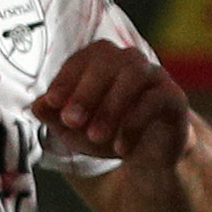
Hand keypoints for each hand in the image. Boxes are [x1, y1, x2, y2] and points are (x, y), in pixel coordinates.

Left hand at [38, 35, 196, 171]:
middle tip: (71, 121)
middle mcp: (129, 60)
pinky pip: (155, 101)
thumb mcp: (75, 130)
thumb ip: (55, 117)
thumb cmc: (107, 132)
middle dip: (85, 91)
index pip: (82, 58)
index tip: (51, 103)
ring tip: (95, 137)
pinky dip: (134, 124)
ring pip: (133, 75)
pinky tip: (120, 149)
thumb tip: (38, 106)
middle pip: (108, 60)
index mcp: (102, 61)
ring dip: (110, 107)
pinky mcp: (174, 96)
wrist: (147, 153)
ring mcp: (155, 75)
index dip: (66, 78)